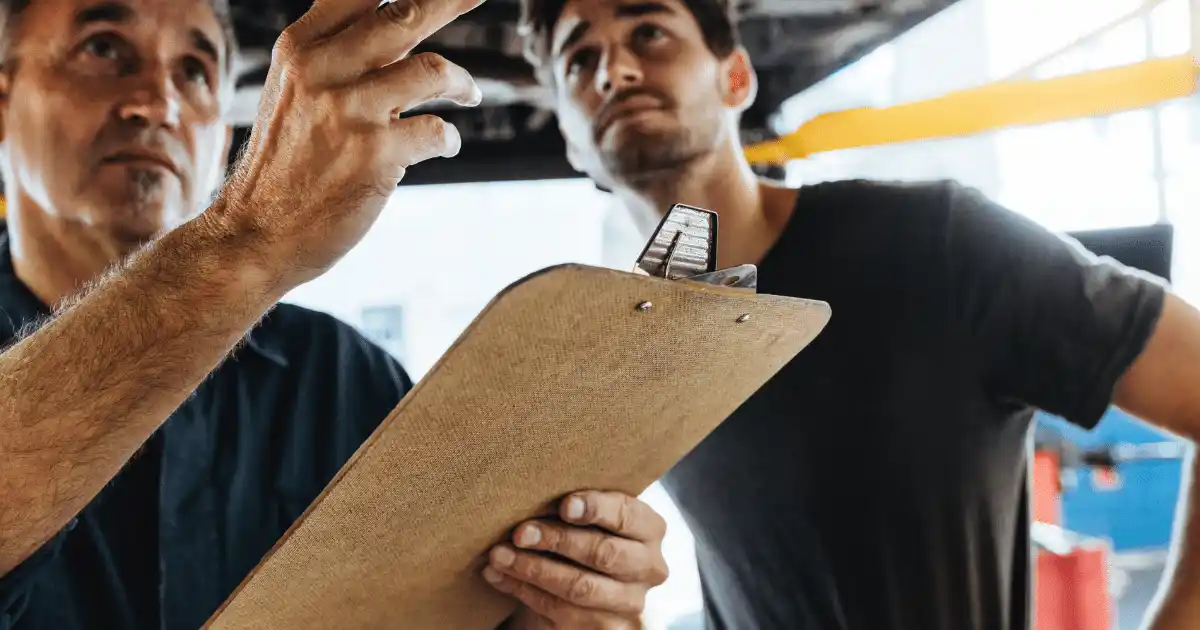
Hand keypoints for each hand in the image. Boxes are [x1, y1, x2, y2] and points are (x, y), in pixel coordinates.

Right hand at [212, 0, 482, 286]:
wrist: (256, 232)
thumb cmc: (285, 162)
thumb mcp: (292, 91)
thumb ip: (337, 55)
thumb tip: (398, 24)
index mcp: (300, 48)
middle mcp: (322, 70)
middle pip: (405, 15)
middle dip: (453, 0)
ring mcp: (350, 111)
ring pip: (433, 70)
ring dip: (461, 83)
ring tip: (469, 93)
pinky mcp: (376, 155)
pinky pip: (437, 131)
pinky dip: (449, 138)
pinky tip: (445, 144)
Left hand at [484, 490, 668, 628]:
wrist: (584, 585)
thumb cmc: (583, 535)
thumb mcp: (590, 518)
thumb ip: (576, 506)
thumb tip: (533, 492)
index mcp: (650, 530)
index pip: (627, 516)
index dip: (597, 509)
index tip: (565, 505)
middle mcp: (649, 567)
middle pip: (603, 553)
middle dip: (557, 540)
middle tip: (520, 532)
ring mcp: (630, 603)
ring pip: (578, 587)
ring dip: (532, 569)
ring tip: (499, 555)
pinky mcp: (607, 629)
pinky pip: (560, 610)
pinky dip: (523, 590)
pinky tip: (499, 575)